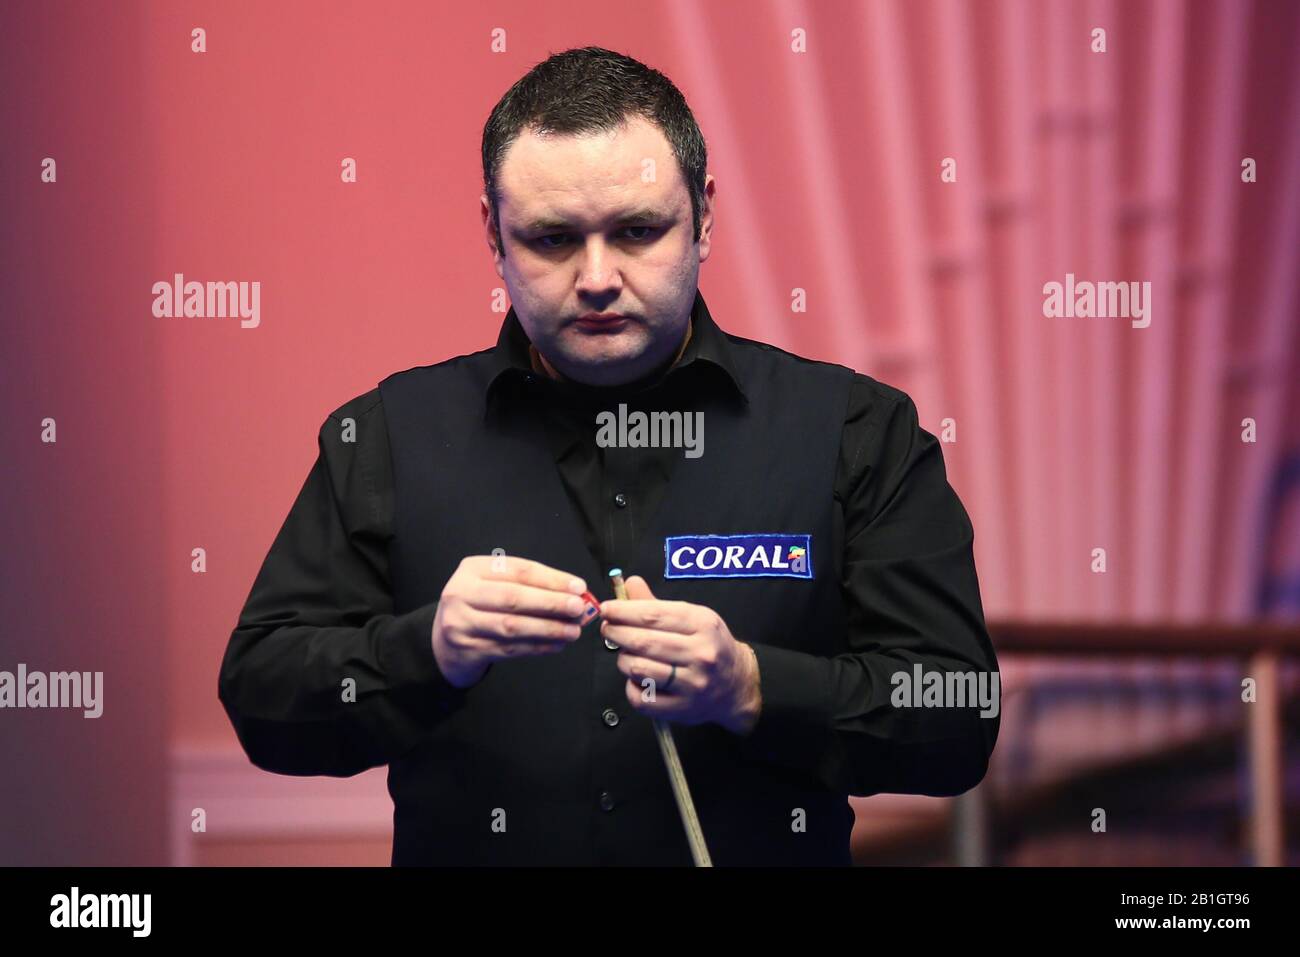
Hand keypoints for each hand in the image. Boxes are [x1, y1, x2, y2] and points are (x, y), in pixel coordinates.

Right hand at [431, 555, 589, 688]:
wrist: (443, 642)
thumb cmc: (478, 607)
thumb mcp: (494, 585)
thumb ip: (529, 586)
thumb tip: (573, 593)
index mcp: (472, 569)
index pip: (518, 570)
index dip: (551, 579)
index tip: (578, 587)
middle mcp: (461, 593)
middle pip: (513, 597)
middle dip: (551, 603)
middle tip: (578, 608)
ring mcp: (461, 623)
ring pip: (512, 626)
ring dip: (548, 629)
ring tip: (573, 631)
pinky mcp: (467, 649)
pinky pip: (509, 649)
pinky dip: (537, 647)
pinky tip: (556, 645)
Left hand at [599, 576, 761, 733]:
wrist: (738, 684)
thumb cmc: (710, 646)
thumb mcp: (694, 618)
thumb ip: (658, 605)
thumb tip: (629, 584)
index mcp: (703, 624)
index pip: (653, 615)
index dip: (623, 611)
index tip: (607, 609)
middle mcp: (701, 653)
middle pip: (643, 642)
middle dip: (616, 633)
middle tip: (608, 629)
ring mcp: (693, 684)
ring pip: (639, 669)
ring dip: (623, 660)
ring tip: (625, 654)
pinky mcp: (683, 708)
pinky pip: (642, 698)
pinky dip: (631, 687)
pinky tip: (636, 679)